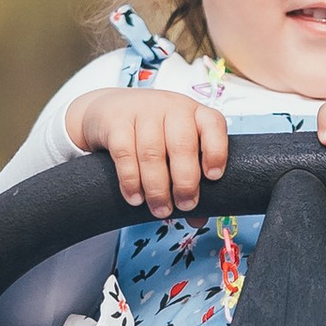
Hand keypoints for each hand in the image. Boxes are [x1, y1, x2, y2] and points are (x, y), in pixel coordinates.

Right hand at [65, 86, 225, 220]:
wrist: (109, 110)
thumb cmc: (152, 135)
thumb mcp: (174, 151)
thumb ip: (189, 180)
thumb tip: (197, 219)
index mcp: (195, 113)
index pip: (213, 125)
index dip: (216, 151)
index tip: (213, 178)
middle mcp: (171, 107)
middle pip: (182, 145)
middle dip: (185, 181)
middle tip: (184, 206)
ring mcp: (142, 110)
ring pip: (152, 153)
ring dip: (157, 188)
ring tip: (160, 210)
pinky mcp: (116, 120)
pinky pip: (124, 153)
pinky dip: (131, 180)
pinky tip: (135, 198)